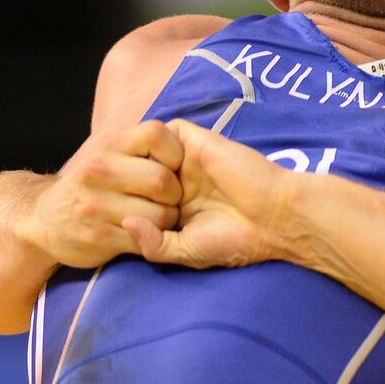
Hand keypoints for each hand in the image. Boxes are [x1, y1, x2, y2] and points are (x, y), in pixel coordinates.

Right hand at [18, 120, 183, 267]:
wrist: (44, 220)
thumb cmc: (92, 185)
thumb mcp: (110, 155)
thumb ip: (141, 148)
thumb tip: (187, 142)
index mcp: (108, 146)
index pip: (156, 134)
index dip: (174, 153)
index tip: (171, 168)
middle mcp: (99, 170)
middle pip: (163, 181)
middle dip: (175, 195)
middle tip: (167, 200)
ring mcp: (96, 205)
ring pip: (161, 215)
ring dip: (168, 221)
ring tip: (156, 218)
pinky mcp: (99, 237)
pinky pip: (147, 240)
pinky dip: (152, 239)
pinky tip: (142, 233)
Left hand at [123, 119, 294, 268]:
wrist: (273, 216)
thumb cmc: (235, 239)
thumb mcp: (187, 252)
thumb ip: (154, 245)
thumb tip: (125, 224)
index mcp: (177, 209)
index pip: (136, 199)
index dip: (121, 205)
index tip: (111, 219)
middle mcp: (178, 182)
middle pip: (135, 172)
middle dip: (123, 182)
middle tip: (116, 194)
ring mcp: (187, 161)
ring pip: (145, 149)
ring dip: (138, 161)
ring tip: (137, 180)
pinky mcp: (197, 142)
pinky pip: (163, 131)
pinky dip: (156, 144)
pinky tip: (164, 168)